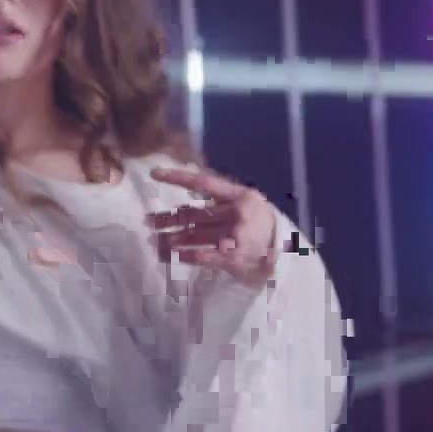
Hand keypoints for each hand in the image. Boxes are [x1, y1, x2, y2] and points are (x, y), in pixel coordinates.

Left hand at [146, 166, 280, 287]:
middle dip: (166, 218)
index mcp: (240, 195)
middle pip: (193, 214)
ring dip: (169, 239)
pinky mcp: (232, 257)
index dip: (177, 177)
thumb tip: (183, 204)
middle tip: (146, 220)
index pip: (203, 182)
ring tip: (153, 241)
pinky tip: (170, 256)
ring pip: (192, 236)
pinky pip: (201, 255)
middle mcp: (236, 213)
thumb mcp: (247, 203)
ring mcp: (235, 236)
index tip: (154, 174)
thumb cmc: (260, 225)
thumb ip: (220, 200)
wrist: (285, 254)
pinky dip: (183, 255)